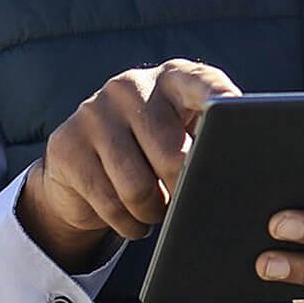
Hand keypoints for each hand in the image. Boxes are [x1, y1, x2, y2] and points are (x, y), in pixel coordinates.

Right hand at [16, 60, 239, 271]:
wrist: (82, 170)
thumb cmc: (152, 154)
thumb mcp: (183, 139)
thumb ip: (209, 144)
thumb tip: (236, 173)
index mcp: (172, 79)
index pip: (202, 83)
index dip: (220, 99)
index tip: (234, 112)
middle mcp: (131, 86)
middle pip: (171, 154)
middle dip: (184, 190)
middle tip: (185, 201)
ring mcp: (94, 112)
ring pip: (137, 187)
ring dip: (154, 213)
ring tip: (157, 210)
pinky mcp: (67, 144)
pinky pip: (109, 203)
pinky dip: (128, 224)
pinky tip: (132, 218)